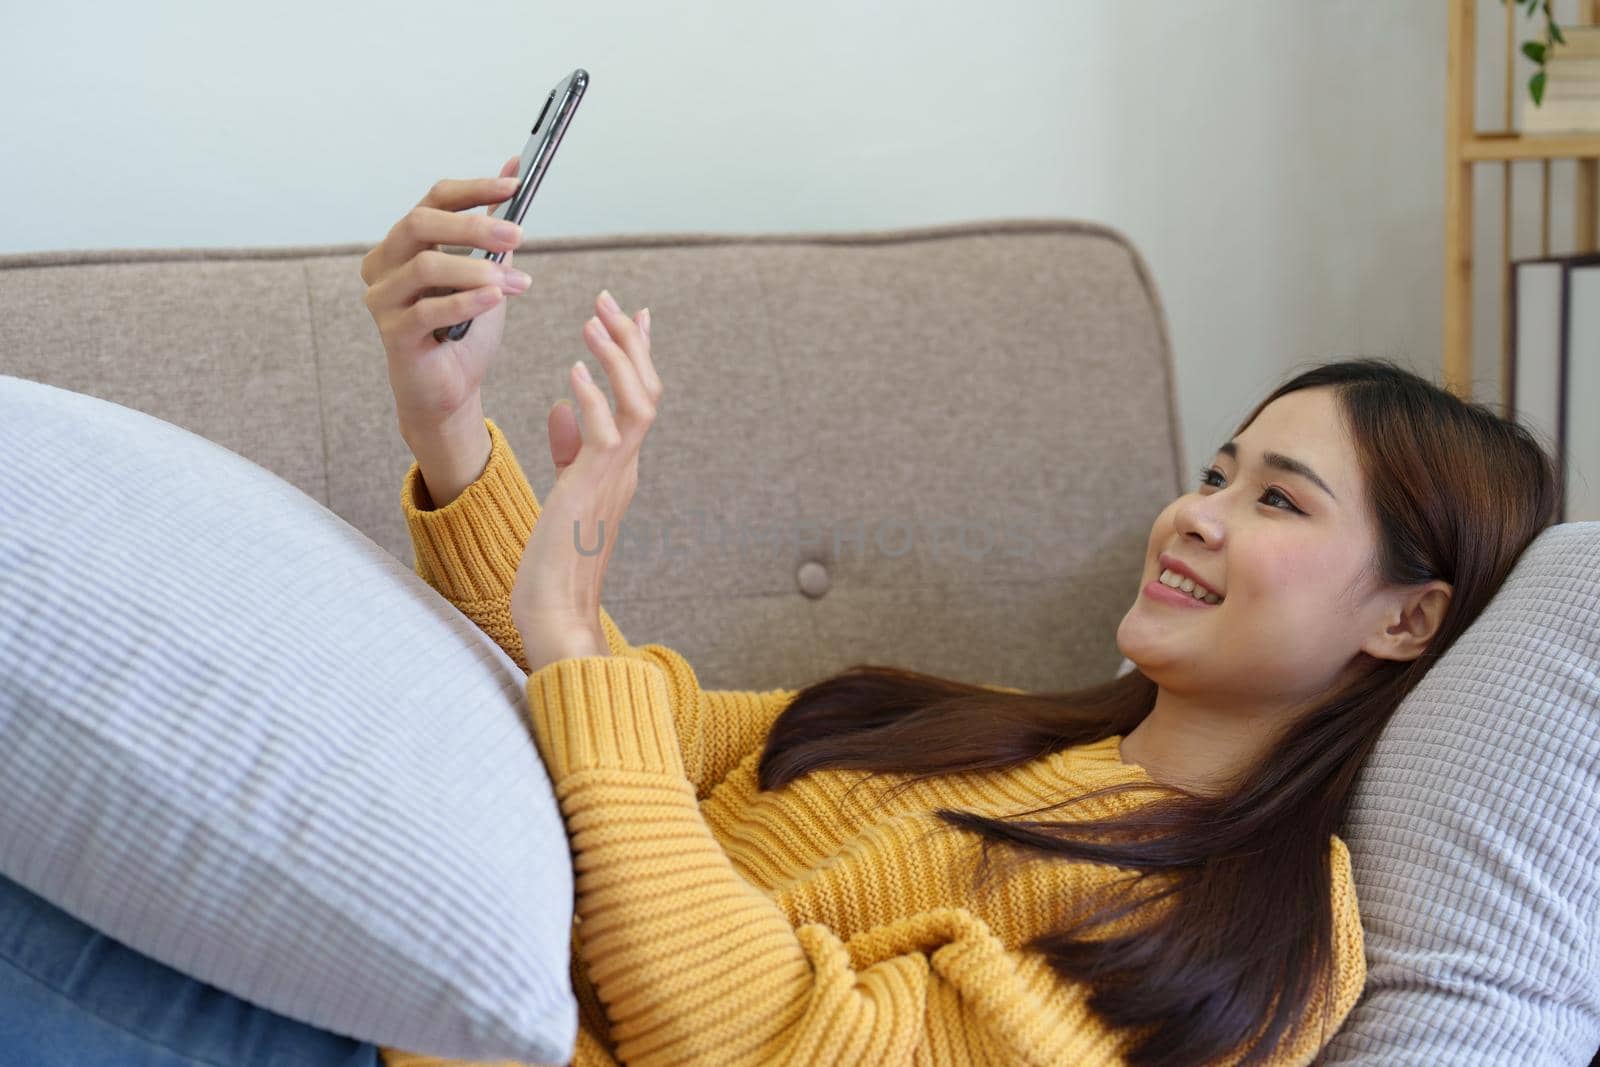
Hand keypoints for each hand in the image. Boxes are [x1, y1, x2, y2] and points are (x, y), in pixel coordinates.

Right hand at [359, 155, 531, 435]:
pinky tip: (495, 300)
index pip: (434, 199)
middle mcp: (384, 263)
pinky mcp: (392, 333)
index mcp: (404, 242)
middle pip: (421, 224)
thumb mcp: (486, 271)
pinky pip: (428, 310)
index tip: (515, 186)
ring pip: (426, 266)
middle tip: (520, 236)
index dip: (474, 190)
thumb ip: (493, 225)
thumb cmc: (465, 329)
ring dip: (478, 271)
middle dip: (474, 226)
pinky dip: (466, 302)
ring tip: (518, 283)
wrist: (451, 389)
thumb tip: (514, 168)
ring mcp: (382, 298)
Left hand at [513, 291, 661, 672]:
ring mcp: (615, 479)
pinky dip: (593, 398)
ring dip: (619, 358)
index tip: (632, 313)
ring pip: (639, 404)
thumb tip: (562, 405)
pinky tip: (574, 371)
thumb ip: (568, 449)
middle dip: (631, 341)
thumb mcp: (562, 493)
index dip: (637, 354)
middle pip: (647, 390)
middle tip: (610, 299)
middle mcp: (626, 468)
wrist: (555, 615)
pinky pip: (605, 435)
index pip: (638, 398)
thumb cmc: (553, 564)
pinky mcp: (592, 492)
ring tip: (596, 321)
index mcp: (620, 467)